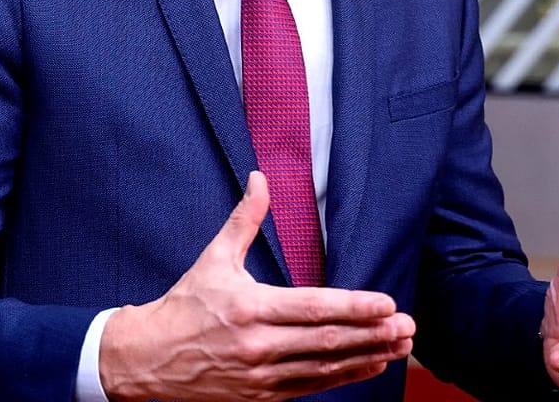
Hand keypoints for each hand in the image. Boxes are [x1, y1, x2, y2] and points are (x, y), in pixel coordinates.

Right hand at [99, 171, 414, 401]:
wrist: (149, 359)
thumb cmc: (185, 305)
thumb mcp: (212, 259)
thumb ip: (244, 220)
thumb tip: (260, 178)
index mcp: (248, 307)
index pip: (312, 307)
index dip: (353, 307)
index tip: (387, 304)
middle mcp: (258, 344)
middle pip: (328, 341)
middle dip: (373, 334)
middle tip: (409, 327)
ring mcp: (262, 375)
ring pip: (325, 368)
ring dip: (368, 357)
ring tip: (400, 347)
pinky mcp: (262, 395)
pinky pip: (312, 387)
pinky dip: (345, 377)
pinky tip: (371, 365)